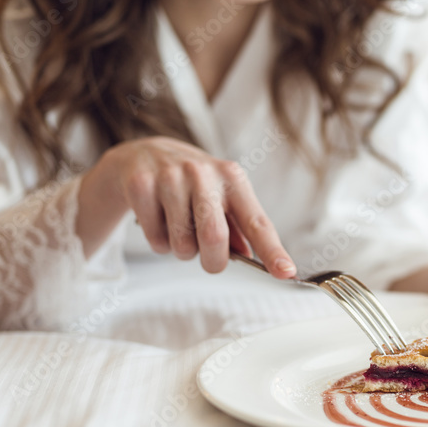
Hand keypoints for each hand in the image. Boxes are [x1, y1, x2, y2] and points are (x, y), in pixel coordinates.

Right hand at [78, 136, 295, 277]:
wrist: (143, 154)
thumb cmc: (192, 184)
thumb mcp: (221, 197)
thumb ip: (238, 228)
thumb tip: (252, 257)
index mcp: (233, 178)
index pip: (257, 222)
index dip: (272, 251)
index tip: (286, 272)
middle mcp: (203, 173)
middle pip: (214, 237)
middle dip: (213, 261)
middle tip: (209, 260)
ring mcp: (170, 177)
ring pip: (181, 244)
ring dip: (182, 251)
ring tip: (179, 230)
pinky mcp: (141, 185)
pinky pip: (155, 239)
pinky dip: (159, 243)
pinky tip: (158, 220)